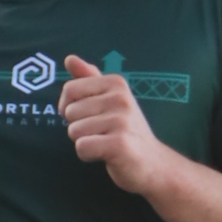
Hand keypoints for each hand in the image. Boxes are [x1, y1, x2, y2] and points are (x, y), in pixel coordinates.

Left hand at [59, 57, 163, 196]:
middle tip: (102, 133)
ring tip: (105, 142)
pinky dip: (88, 155)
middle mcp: (120, 98)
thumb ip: (89, 79)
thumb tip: (69, 58)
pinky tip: (105, 154)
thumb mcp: (110, 99)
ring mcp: (121, 121)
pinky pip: (82, 147)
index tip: (86, 116)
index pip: (70, 89)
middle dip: (78, 127)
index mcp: (116, 83)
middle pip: (70, 112)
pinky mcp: (119, 144)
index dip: (68, 107)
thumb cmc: (126, 131)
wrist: (152, 163)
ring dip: (84, 142)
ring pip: (74, 131)